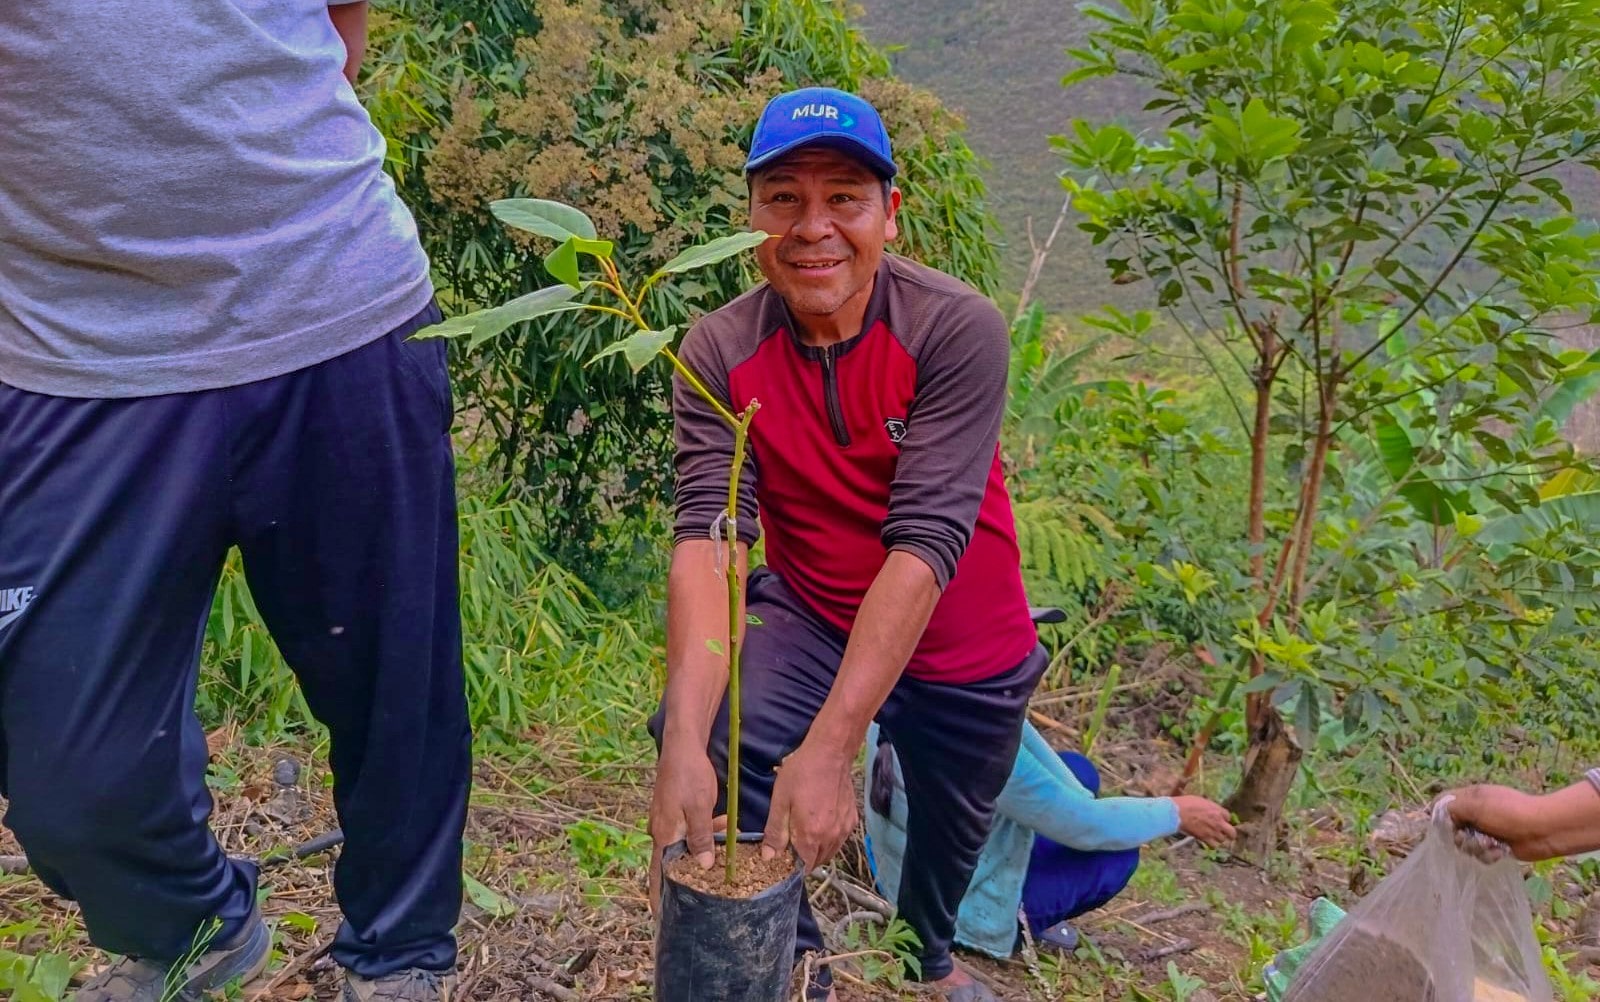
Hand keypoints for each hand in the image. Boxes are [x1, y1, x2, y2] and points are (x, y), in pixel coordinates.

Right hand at [648, 740, 718, 911]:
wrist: (683, 745)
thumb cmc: (688, 775)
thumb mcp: (699, 807)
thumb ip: (700, 837)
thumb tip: (703, 866)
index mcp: (663, 834)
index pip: (657, 874)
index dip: (659, 896)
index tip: (662, 917)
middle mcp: (661, 831)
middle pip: (673, 862)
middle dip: (690, 874)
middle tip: (710, 887)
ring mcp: (667, 820)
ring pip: (686, 844)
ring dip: (704, 847)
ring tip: (725, 845)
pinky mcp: (676, 810)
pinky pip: (690, 828)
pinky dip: (705, 831)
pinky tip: (721, 823)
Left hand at [762, 740, 857, 869]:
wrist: (830, 753)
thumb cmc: (802, 773)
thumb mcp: (780, 800)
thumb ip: (775, 832)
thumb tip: (769, 858)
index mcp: (812, 835)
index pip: (804, 866)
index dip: (793, 864)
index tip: (785, 853)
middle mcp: (832, 837)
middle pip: (818, 861)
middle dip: (805, 857)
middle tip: (793, 839)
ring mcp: (844, 829)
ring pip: (830, 852)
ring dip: (818, 849)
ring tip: (806, 830)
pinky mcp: (852, 819)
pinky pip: (839, 839)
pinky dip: (830, 838)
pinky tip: (821, 822)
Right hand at [1174, 796, 1235, 845]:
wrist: (1178, 813)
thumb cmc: (1186, 804)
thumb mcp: (1201, 800)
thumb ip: (1209, 807)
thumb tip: (1210, 810)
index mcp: (1218, 810)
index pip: (1228, 816)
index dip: (1224, 818)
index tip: (1220, 819)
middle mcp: (1218, 822)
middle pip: (1232, 832)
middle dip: (1230, 833)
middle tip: (1226, 833)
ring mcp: (1213, 831)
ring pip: (1223, 839)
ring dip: (1219, 838)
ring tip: (1213, 836)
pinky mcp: (1205, 838)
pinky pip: (1214, 846)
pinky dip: (1212, 844)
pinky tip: (1208, 841)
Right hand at [1440, 786, 1533, 861]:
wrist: (1544, 830)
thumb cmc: (1509, 812)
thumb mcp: (1476, 805)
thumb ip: (1451, 808)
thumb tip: (1436, 815)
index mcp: (1471, 797)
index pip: (1444, 803)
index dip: (1438, 815)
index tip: (1440, 827)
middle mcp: (1477, 814)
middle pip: (1453, 828)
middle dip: (1459, 836)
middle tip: (1468, 837)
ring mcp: (1487, 831)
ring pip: (1466, 844)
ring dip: (1475, 847)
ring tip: (1489, 845)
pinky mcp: (1496, 847)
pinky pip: (1481, 855)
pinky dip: (1488, 855)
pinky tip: (1499, 852)